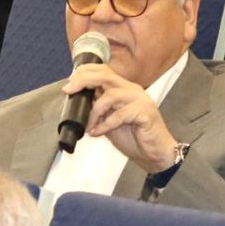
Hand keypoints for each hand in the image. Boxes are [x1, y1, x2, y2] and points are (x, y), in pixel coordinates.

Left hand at [63, 64, 181, 172]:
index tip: (69, 84)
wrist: (154, 154)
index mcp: (124, 88)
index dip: (85, 73)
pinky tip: (98, 133)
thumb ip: (98, 109)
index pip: (104, 71)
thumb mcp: (109, 121)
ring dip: (94, 113)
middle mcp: (132, 90)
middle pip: (105, 75)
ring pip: (110, 96)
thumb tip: (79, 101)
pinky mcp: (145, 112)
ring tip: (90, 127)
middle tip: (69, 91)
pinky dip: (105, 125)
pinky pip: (119, 115)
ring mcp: (140, 100)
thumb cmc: (134, 137)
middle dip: (83, 81)